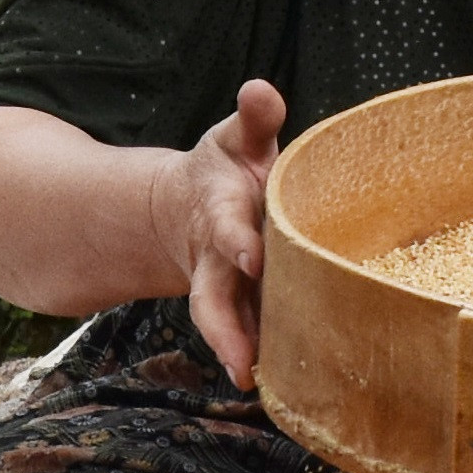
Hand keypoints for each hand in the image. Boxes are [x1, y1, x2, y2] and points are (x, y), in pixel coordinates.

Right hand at [149, 80, 284, 388]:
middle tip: (240, 357)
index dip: (237, 241)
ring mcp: (226, 288)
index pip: (229, 228)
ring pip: (224, 325)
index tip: (251, 256)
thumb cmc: (233, 170)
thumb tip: (260, 88)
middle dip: (226, 325)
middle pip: (214, 296)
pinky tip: (279, 384)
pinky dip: (254, 358)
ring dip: (236, 351)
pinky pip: (246, 336)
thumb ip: (254, 119)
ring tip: (251, 381)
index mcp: (223, 212)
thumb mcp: (238, 139)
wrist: (192, 208)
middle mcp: (218, 258)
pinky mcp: (241, 309)